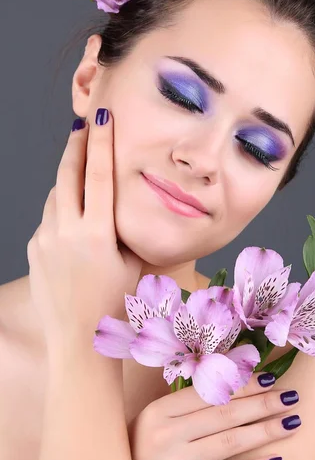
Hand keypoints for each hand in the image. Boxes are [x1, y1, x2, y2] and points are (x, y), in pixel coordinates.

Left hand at [27, 109, 142, 353]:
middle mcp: (65, 232)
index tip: (102, 116)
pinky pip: (48, 219)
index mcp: (96, 235)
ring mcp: (44, 241)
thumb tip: (131, 205)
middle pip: (67, 174)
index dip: (101, 142)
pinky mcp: (34, 251)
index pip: (99, 176)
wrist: (80, 344)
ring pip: (55, 195)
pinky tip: (74, 218)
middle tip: (83, 125)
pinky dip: (61, 210)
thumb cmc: (116, 307)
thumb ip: (130, 231)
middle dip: (76, 145)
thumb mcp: (134, 265)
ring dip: (68, 179)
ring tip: (81, 169)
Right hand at [129, 372, 300, 459]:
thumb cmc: (146, 449)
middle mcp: (166, 433)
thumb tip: (236, 382)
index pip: (209, 392)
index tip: (270, 378)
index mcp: (160, 410)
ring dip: (265, 431)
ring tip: (291, 422)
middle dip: (262, 404)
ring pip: (229, 441)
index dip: (242, 385)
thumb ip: (189, 403)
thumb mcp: (158, 420)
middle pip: (224, 414)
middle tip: (290, 397)